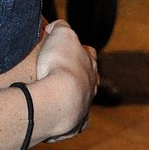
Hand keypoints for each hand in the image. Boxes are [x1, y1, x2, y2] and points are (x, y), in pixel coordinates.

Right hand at [34, 20, 97, 142]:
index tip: (68, 49)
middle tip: (66, 73)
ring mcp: (86, 104)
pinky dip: (71, 117)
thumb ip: (61, 27)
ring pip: (85, 99)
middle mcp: (92, 84)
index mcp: (89, 62)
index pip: (89, 52)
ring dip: (77, 97)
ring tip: (62, 96)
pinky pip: (77, 120)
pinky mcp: (77, 123)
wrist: (59, 99)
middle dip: (81, 74)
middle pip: (91, 77)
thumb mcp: (61, 35)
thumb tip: (56, 27)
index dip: (80, 49)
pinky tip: (61, 116)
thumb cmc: (59, 65)